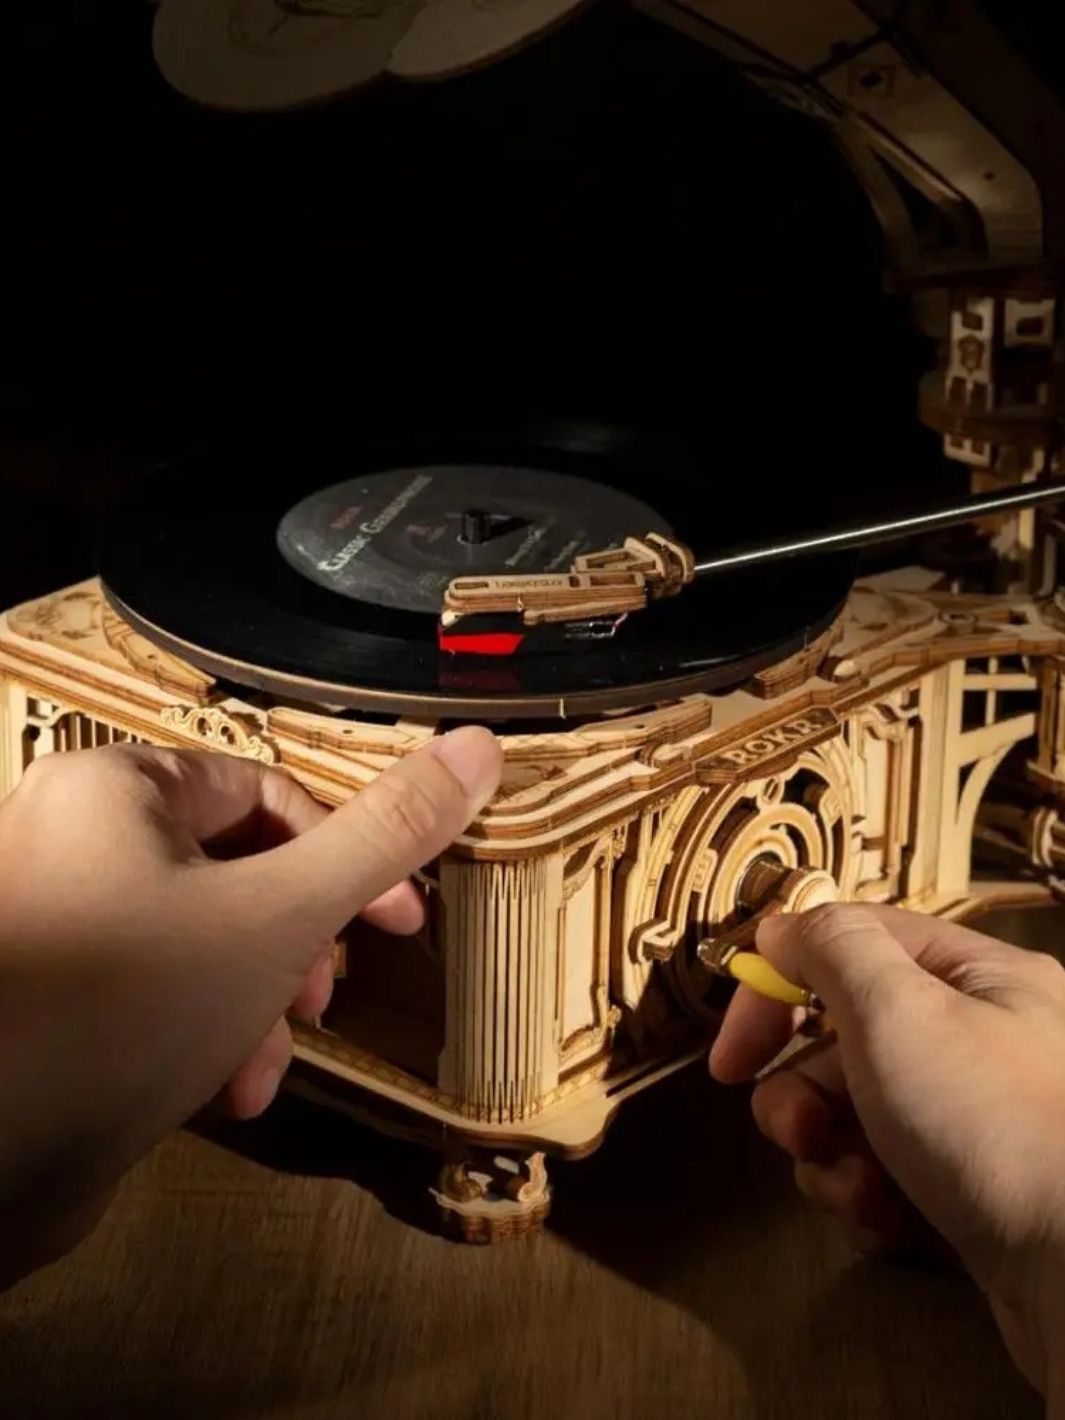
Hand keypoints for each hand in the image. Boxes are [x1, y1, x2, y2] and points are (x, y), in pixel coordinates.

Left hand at [0, 728, 501, 1286]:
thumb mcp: (281, 915)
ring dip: (256, 1007)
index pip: (267, 793)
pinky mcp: (54, 999)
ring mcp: (59, 922)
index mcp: (116, 789)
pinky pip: (155, 991)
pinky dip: (203, 1034)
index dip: (348, 855)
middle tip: (320, 1001)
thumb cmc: (120, 1012)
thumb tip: (476, 748)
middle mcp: (75, 839)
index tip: (399, 920)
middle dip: (295, 950)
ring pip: (203, 941)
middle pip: (239, 871)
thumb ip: (382, 837)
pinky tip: (221, 1094)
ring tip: (262, 1069)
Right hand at [709, 903, 1064, 1403]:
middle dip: (803, 1093)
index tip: (733, 1050)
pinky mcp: (973, 1196)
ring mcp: (979, 1124)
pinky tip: (886, 1223)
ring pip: (857, 1118)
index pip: (855, 946)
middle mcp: (983, 1042)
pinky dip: (869, 1199)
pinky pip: (887, 1178)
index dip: (781, 987)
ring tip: (856, 1190)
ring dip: (831, 1155)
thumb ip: (832, 949)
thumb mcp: (898, 1010)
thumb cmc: (989, 1123)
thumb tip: (781, 927)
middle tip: (795, 1132)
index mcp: (980, 978)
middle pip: (846, 1041)